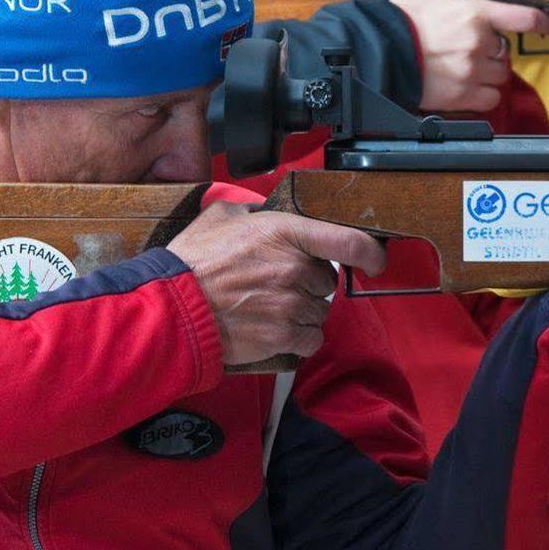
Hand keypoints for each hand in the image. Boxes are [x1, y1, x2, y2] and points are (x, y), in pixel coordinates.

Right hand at [168, 203, 386, 364]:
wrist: (173, 309)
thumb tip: (260, 210)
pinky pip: (311, 340)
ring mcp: (290, 304)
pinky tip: (275, 331)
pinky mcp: (283, 336)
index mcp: (285, 233)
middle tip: (276, 285)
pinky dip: (299, 339)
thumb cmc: (192, 264)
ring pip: (320, 313)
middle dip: (309, 285)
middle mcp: (294, 268)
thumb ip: (250, 210)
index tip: (375, 260)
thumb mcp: (220, 218)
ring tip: (269, 310)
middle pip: (326, 282)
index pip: (347, 240)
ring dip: (302, 313)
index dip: (370, 252)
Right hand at [391, 0, 548, 111]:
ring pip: (500, 76)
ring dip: (488, 73)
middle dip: (492, 51)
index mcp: (474, 13)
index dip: (542, 21)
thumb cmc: (397, 22)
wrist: (378, 53)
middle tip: (470, 50)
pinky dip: (483, 95)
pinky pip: (490, 99)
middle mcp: (479, 43)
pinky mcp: (462, 96)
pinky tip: (467, 88)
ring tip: (466, 69)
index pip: (523, 17)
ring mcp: (472, 71)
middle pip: (505, 51)